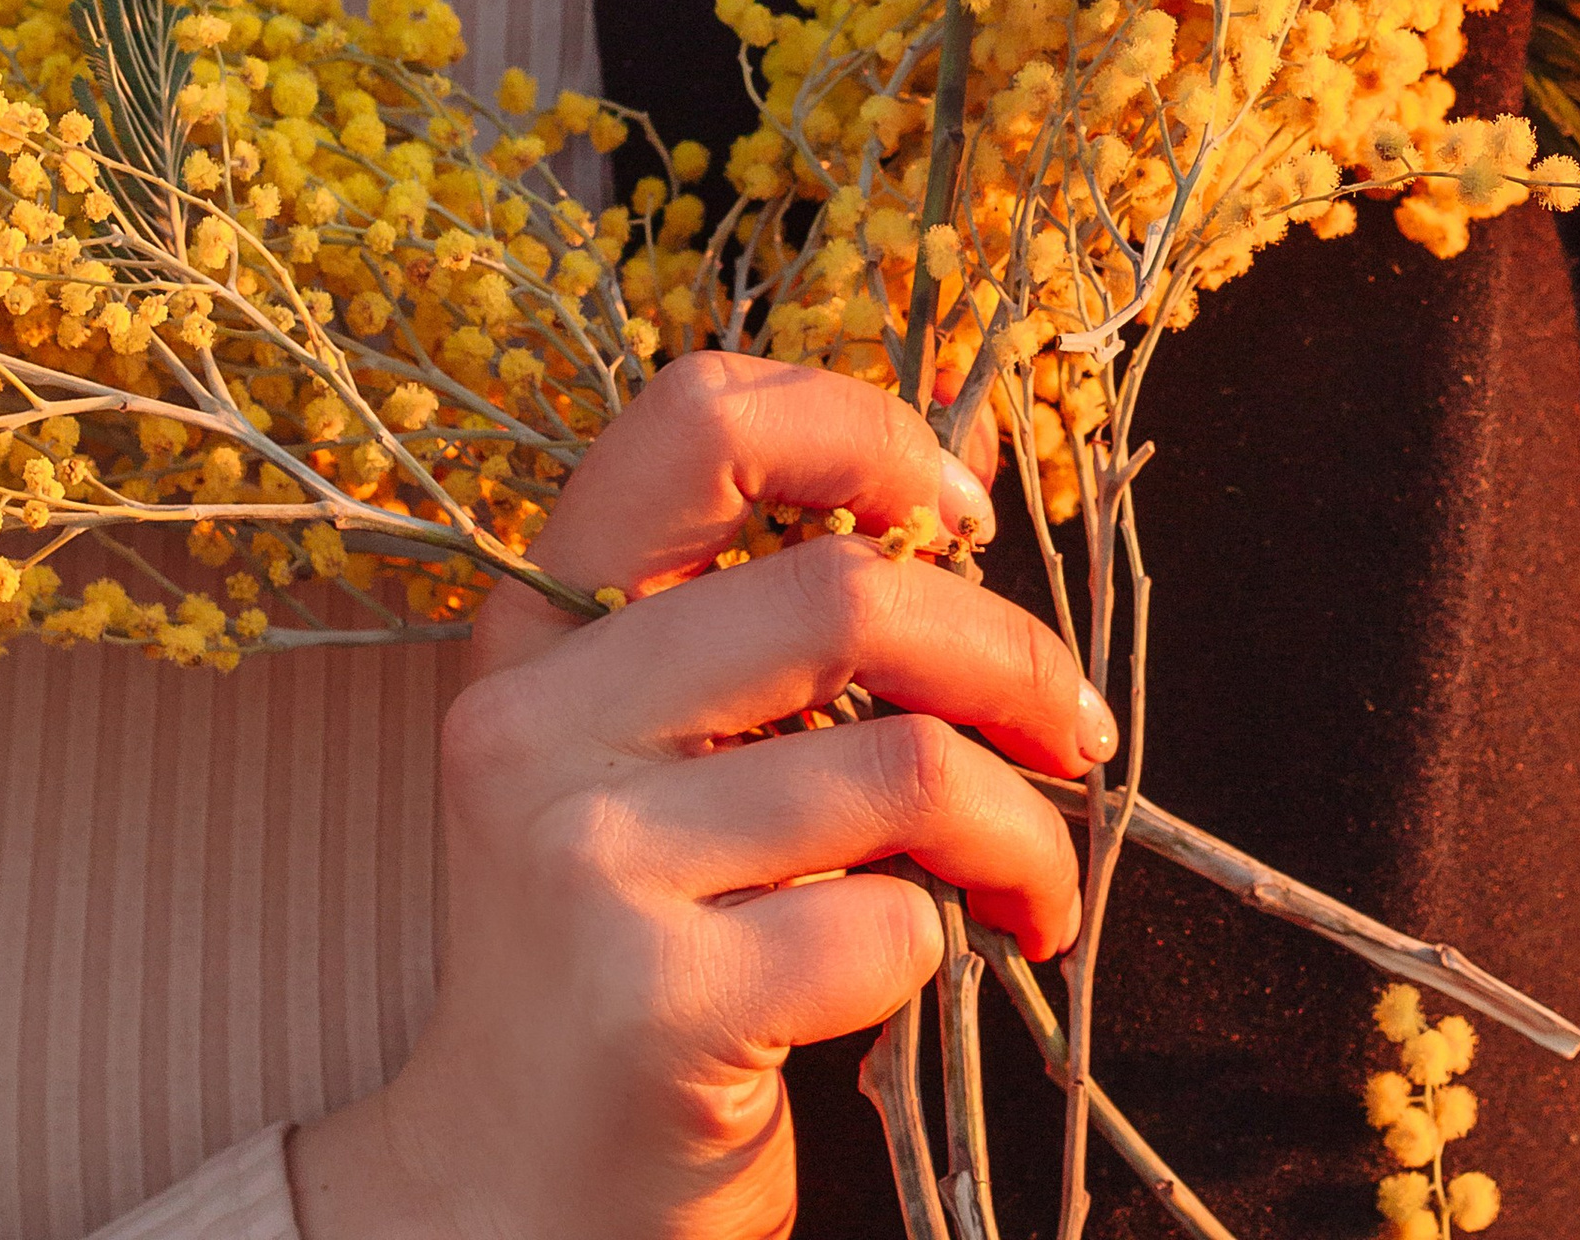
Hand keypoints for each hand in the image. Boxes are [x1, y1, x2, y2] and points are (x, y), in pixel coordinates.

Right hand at [288, 351, 1108, 1239]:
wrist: (510, 1195)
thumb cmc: (629, 947)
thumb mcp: (647, 753)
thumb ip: (758, 625)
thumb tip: (964, 486)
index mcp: (537, 623)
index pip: (699, 417)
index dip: (864, 431)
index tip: (960, 516)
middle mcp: (535, 718)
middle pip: (846, 593)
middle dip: (1011, 660)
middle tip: (1069, 737)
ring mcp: (582, 859)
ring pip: (901, 765)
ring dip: (1020, 834)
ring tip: (1031, 890)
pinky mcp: (650, 1002)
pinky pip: (887, 926)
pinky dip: (948, 946)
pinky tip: (929, 979)